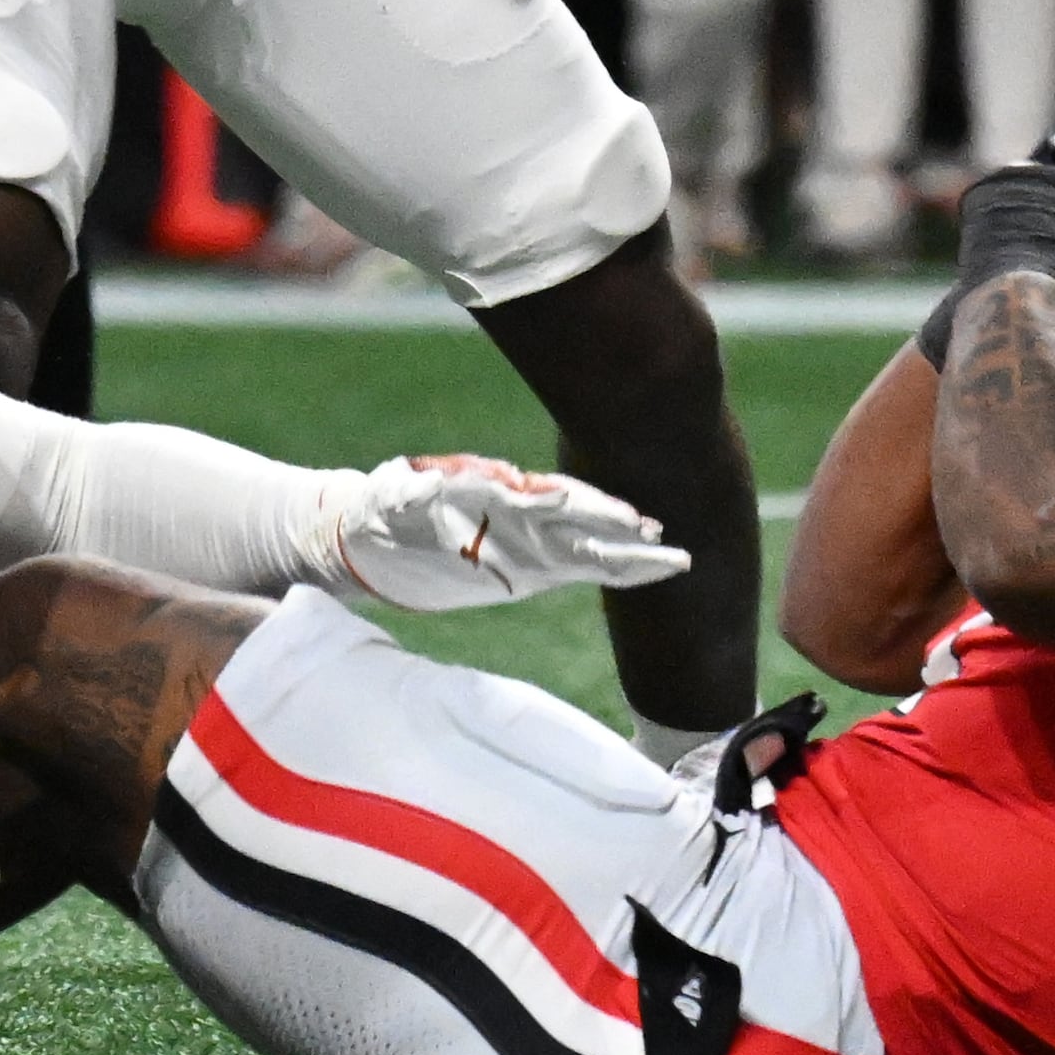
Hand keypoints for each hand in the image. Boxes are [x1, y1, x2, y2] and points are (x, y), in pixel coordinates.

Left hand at [327, 455, 690, 610]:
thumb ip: (413, 492)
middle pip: (577, 515)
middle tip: (651, 532)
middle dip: (613, 523)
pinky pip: (586, 566)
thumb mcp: (394, 498)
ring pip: (591, 542)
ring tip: (676, 557)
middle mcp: (521, 513)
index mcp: (492, 493)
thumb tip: (427, 484)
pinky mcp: (535, 568)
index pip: (539, 496)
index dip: (570, 503)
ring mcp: (533, 539)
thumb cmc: (386, 509)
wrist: (378, 535)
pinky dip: (621, 569)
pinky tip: (659, 570)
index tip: (593, 508)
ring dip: (630, 549)